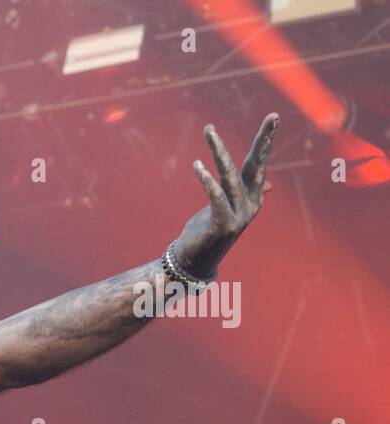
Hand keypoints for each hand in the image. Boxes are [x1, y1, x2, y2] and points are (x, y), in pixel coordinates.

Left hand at [172, 113, 277, 278]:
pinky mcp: (223, 225)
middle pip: (256, 165)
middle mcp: (250, 203)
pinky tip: (198, 165)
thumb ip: (242, 193)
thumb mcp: (226, 207)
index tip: (273, 118)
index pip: (258, 163)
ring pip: (229, 176)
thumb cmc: (208, 230)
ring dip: (218, 151)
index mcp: (252, 196)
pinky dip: (206, 181)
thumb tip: (268, 184)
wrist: (195, 261)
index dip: (265, 141)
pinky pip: (215, 197)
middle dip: (264, 140)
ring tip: (209, 130)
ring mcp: (239, 215)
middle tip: (273, 115)